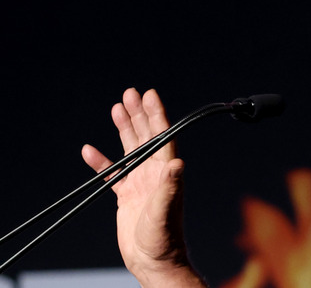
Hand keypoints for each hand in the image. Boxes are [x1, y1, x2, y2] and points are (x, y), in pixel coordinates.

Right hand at [82, 88, 202, 285]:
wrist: (153, 260)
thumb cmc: (164, 239)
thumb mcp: (166, 211)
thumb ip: (170, 188)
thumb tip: (178, 164)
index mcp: (166, 173)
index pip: (163, 136)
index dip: (157, 115)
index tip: (149, 95)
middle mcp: (155, 173)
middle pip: (146, 136)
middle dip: (139, 114)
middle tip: (130, 93)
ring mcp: (141, 182)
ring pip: (131, 149)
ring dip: (124, 129)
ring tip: (117, 108)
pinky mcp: (127, 195)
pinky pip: (112, 172)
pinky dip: (102, 161)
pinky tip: (89, 150)